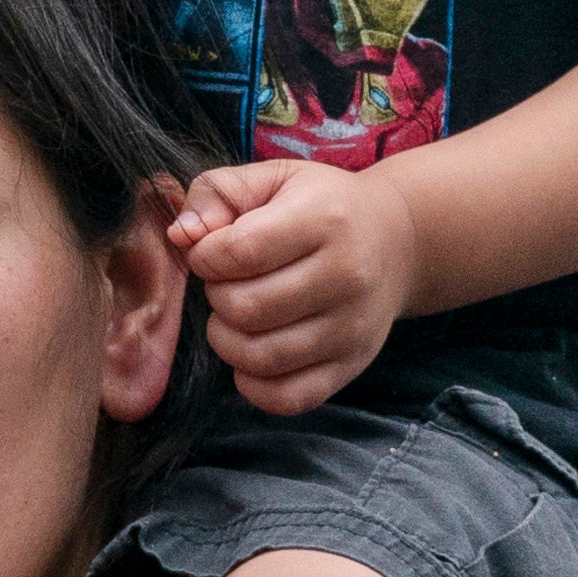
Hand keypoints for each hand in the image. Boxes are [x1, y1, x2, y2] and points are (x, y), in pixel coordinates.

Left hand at [169, 162, 415, 418]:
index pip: (239, 251)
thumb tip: (181, 234)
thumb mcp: (273, 178)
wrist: (396, 242)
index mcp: (325, 219)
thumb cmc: (321, 207)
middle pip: (245, 308)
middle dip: (217, 296)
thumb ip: (217, 193)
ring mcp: (352, 327)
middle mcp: (347, 275)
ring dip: (227, 340)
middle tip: (227, 283)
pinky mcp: (350, 365)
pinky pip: (287, 398)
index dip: (205, 256)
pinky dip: (253, 384)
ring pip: (260, 357)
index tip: (212, 252)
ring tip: (235, 316)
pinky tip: (251, 353)